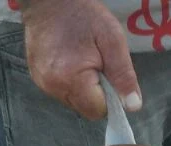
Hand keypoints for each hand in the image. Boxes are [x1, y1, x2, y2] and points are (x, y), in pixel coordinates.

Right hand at [21, 0, 142, 120]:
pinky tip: (70, 61)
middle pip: (85, 108)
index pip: (98, 110)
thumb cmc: (84, 16)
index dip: (110, 98)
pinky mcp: (37, 78)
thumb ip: (124, 76)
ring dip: (83, 88)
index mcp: (71, 79)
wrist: (50, 0)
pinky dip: (70, 82)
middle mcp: (53, 87)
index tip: (110, 77)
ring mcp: (42, 83)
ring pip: (73, 101)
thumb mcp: (112, 41)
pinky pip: (61, 91)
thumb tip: (133, 106)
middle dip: (96, 93)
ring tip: (83, 60)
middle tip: (97, 65)